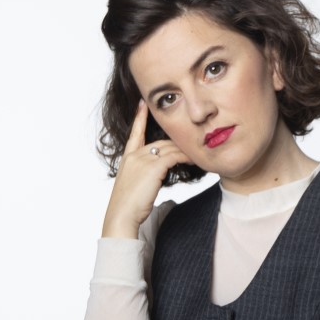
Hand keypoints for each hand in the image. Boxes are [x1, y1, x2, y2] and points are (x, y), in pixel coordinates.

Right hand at [102, 100, 192, 238]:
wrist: (122, 215)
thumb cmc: (129, 207)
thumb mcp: (135, 186)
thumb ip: (145, 176)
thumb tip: (158, 176)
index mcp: (127, 158)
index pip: (135, 133)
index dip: (139, 118)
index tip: (142, 103)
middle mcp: (134, 155)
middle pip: (160, 143)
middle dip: (177, 144)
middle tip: (193, 145)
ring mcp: (142, 160)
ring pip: (169, 149)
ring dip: (184, 152)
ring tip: (197, 154)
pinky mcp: (153, 167)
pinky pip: (174, 157)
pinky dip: (185, 158)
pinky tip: (194, 160)